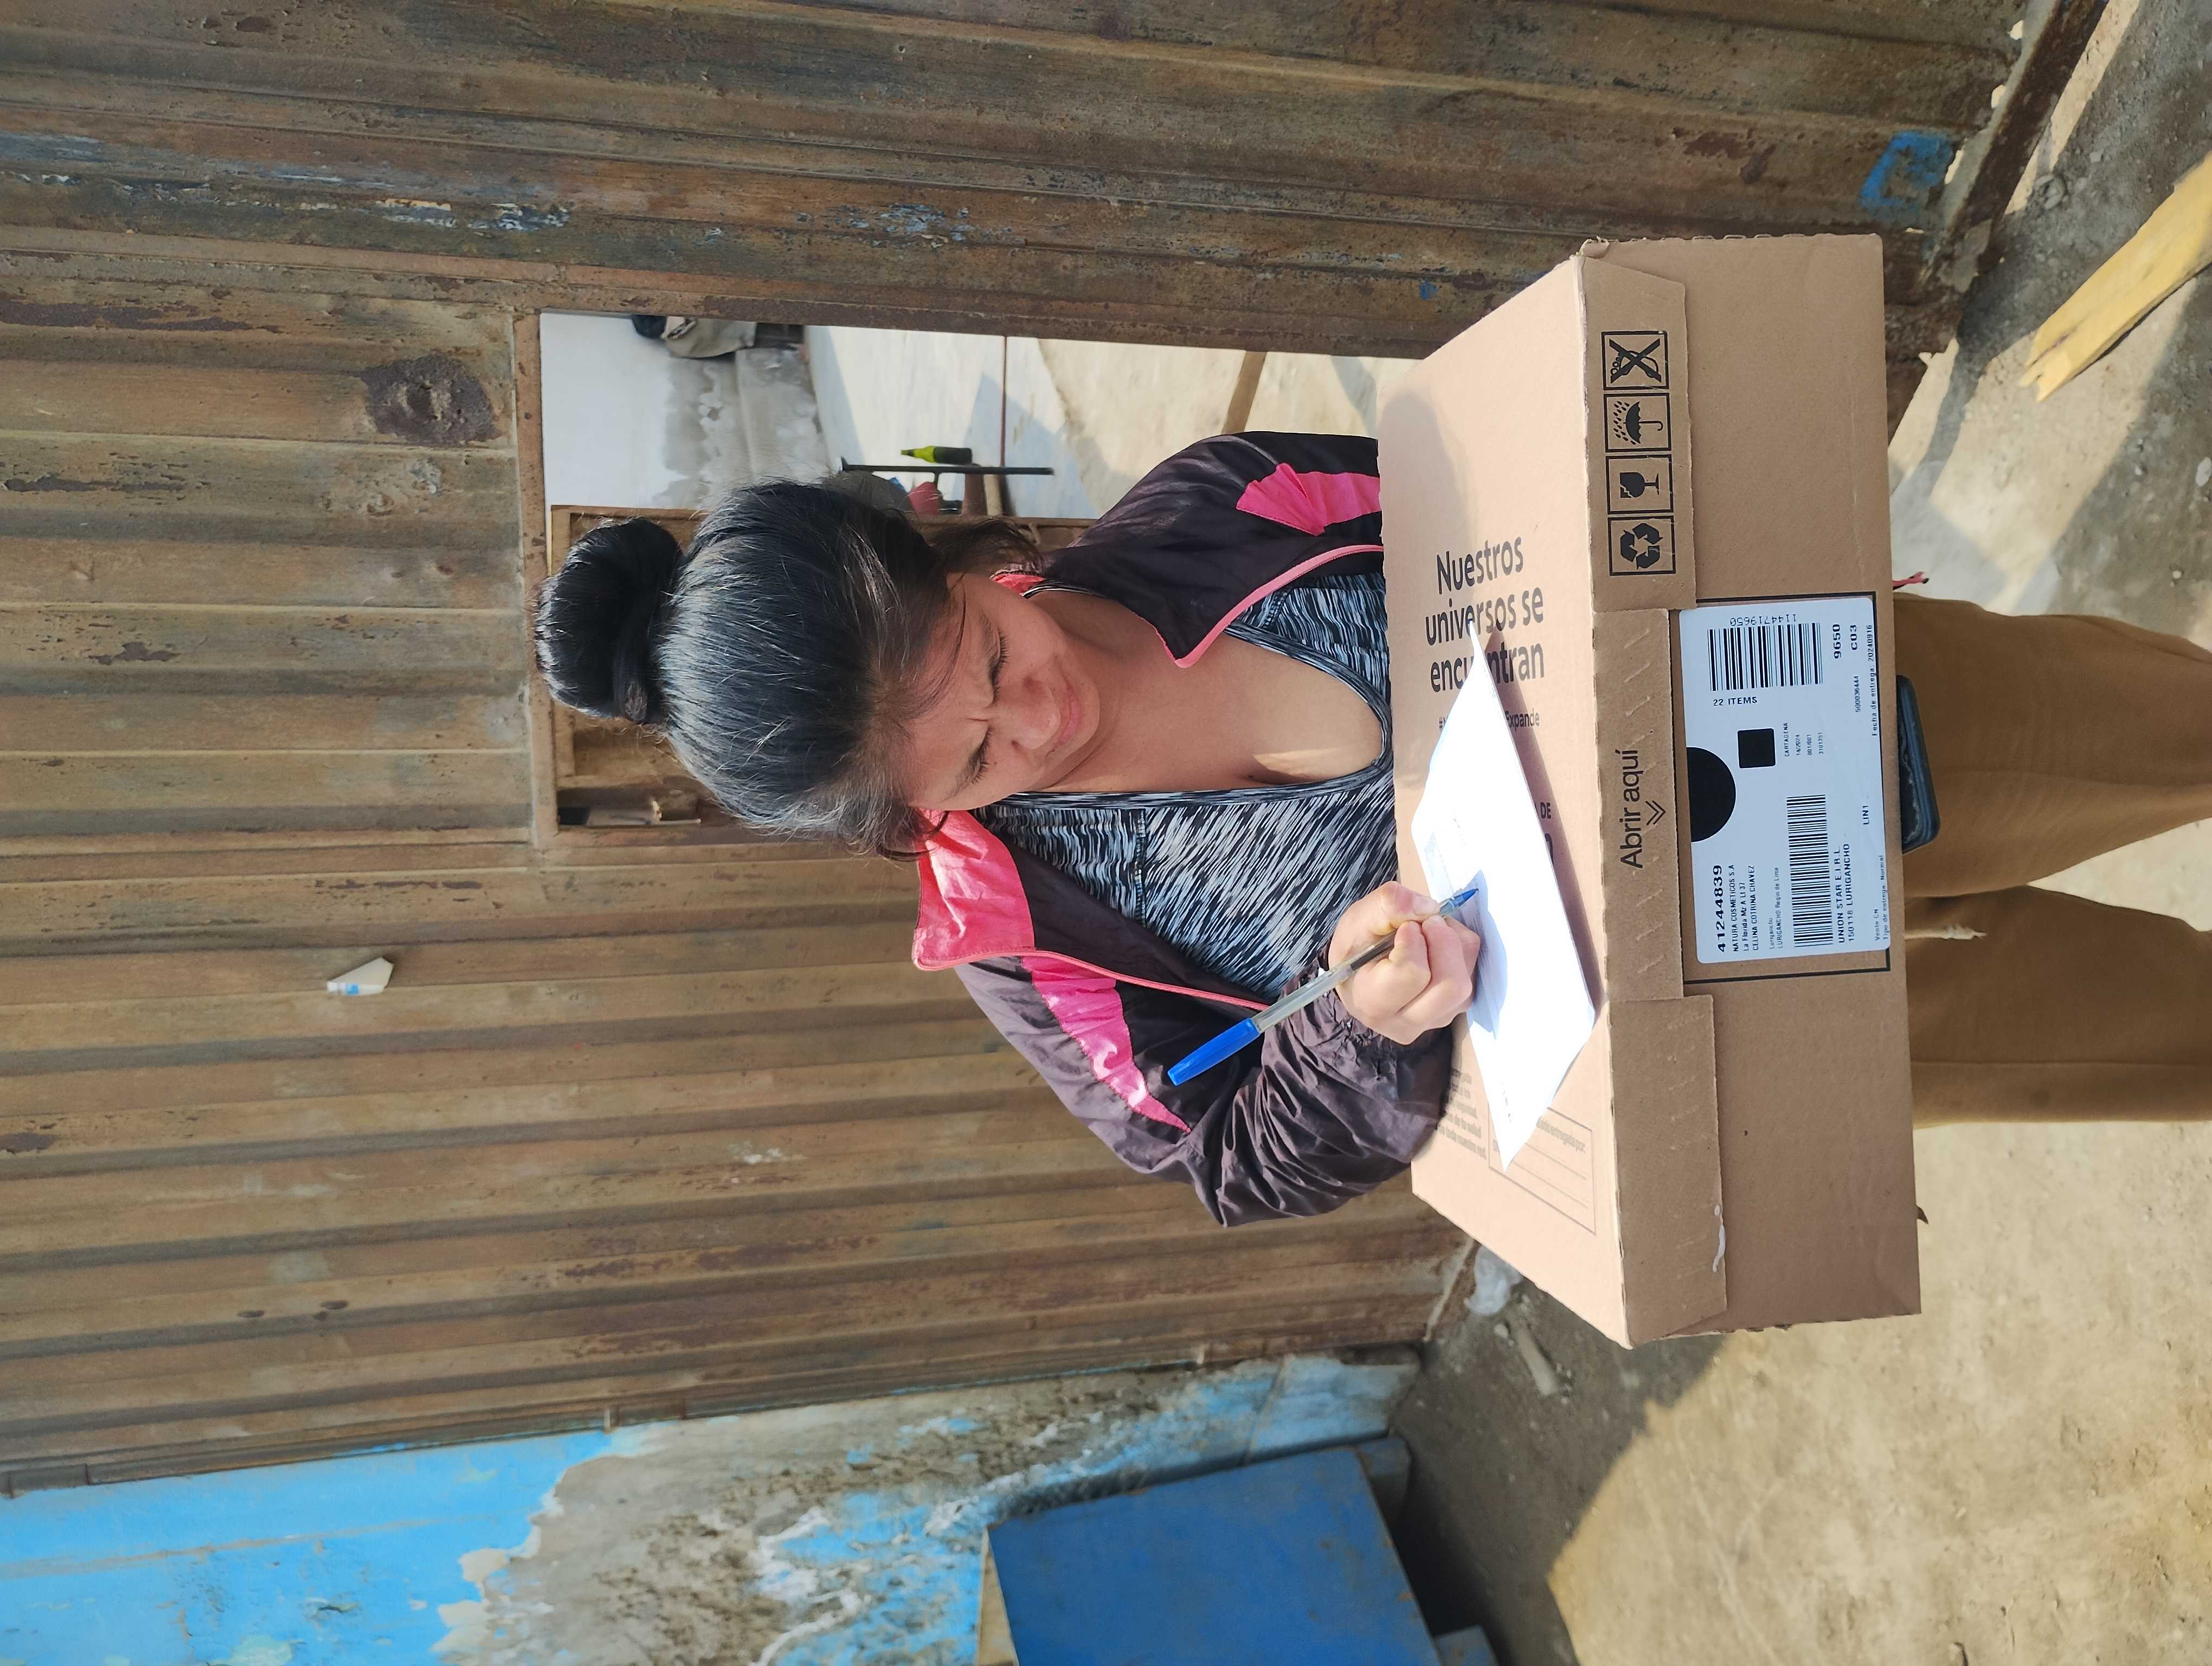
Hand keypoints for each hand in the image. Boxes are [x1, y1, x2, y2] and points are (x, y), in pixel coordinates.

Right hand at [1326, 882, 1481, 1044]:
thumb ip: (1388, 904)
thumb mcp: (1359, 918)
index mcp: (1373, 1002)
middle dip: (1445, 942)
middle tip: (1426, 923)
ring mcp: (1434, 1020)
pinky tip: (1438, 946)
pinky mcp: (1454, 1011)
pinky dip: (1462, 952)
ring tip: (1429, 933)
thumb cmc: (1357, 947)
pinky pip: (1474, 978)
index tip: (1403, 927)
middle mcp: (1406, 1022)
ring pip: (1466, 982)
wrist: (1362, 971)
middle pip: (1451, 986)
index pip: (1412, 973)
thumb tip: (1429, 908)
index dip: (1413, 939)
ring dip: (1455, 944)